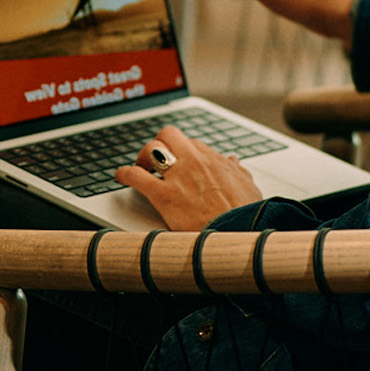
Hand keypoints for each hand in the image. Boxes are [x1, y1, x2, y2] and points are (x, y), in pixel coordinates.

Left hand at [113, 125, 264, 231]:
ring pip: (152, 148)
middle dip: (159, 144)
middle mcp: (195, 162)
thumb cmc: (245, 215)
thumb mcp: (249, 188)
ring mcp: (178, 177)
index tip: (176, 159)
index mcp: (214, 160)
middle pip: (169, 135)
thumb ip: (238, 172)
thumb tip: (233, 161)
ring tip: (140, 167)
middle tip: (154, 159)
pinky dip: (125, 173)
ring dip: (142, 156)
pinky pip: (136, 176)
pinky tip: (121, 176)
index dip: (180, 151)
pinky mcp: (164, 196)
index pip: (190, 143)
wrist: (239, 235)